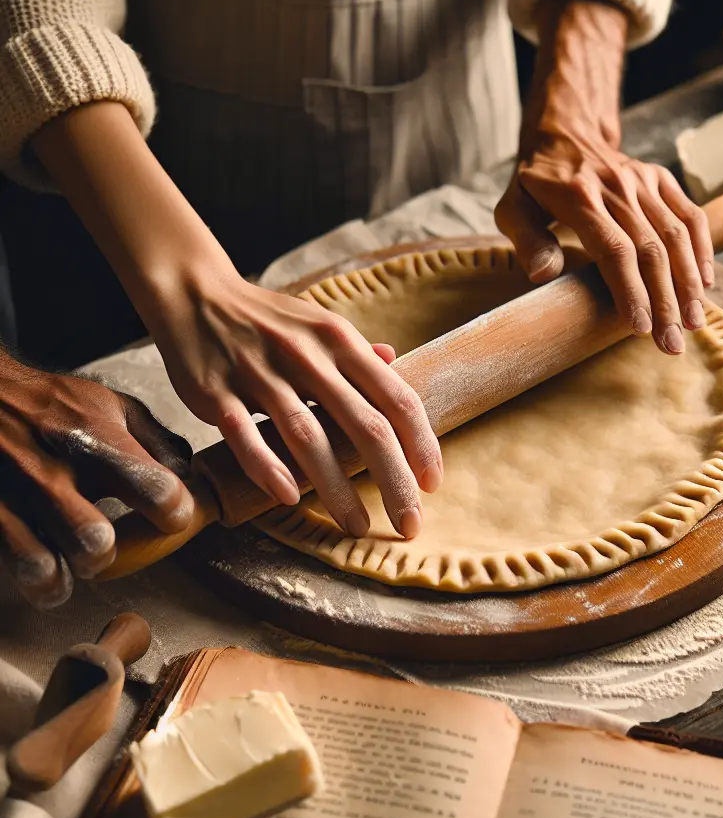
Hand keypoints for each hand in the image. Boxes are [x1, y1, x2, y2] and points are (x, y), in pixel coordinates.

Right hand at [0, 350, 192, 606]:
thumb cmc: (52, 404)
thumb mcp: (112, 405)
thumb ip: (157, 441)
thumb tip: (191, 476)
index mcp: (95, 439)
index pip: (155, 490)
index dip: (174, 512)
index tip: (172, 515)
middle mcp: (52, 471)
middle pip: (94, 542)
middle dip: (110, 551)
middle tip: (110, 540)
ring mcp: (15, 497)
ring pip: (49, 566)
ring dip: (71, 568)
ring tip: (77, 554)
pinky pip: (20, 569)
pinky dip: (41, 579)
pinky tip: (50, 566)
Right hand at [148, 273, 441, 538]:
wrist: (194, 293)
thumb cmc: (269, 320)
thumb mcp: (321, 325)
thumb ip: (359, 353)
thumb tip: (398, 363)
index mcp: (340, 341)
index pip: (397, 398)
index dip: (421, 444)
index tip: (433, 484)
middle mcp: (307, 356)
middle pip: (365, 425)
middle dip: (393, 480)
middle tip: (409, 524)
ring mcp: (260, 374)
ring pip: (309, 437)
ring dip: (336, 488)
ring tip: (357, 525)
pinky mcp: (215, 392)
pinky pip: (245, 435)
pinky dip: (267, 467)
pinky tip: (289, 498)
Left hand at [495, 0, 712, 353]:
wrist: (565, 132)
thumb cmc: (535, 183)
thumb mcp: (512, 208)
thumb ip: (526, 241)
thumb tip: (543, 276)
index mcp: (579, 198)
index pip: (614, 250)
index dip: (630, 290)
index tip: (641, 328)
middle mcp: (616, 187)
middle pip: (650, 250)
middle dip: (665, 301)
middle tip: (671, 345)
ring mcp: (642, 181)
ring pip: (676, 235)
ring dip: (689, 283)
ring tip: (693, 323)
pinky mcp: (660, 179)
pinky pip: (690, 214)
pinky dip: (702, 249)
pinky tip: (706, 284)